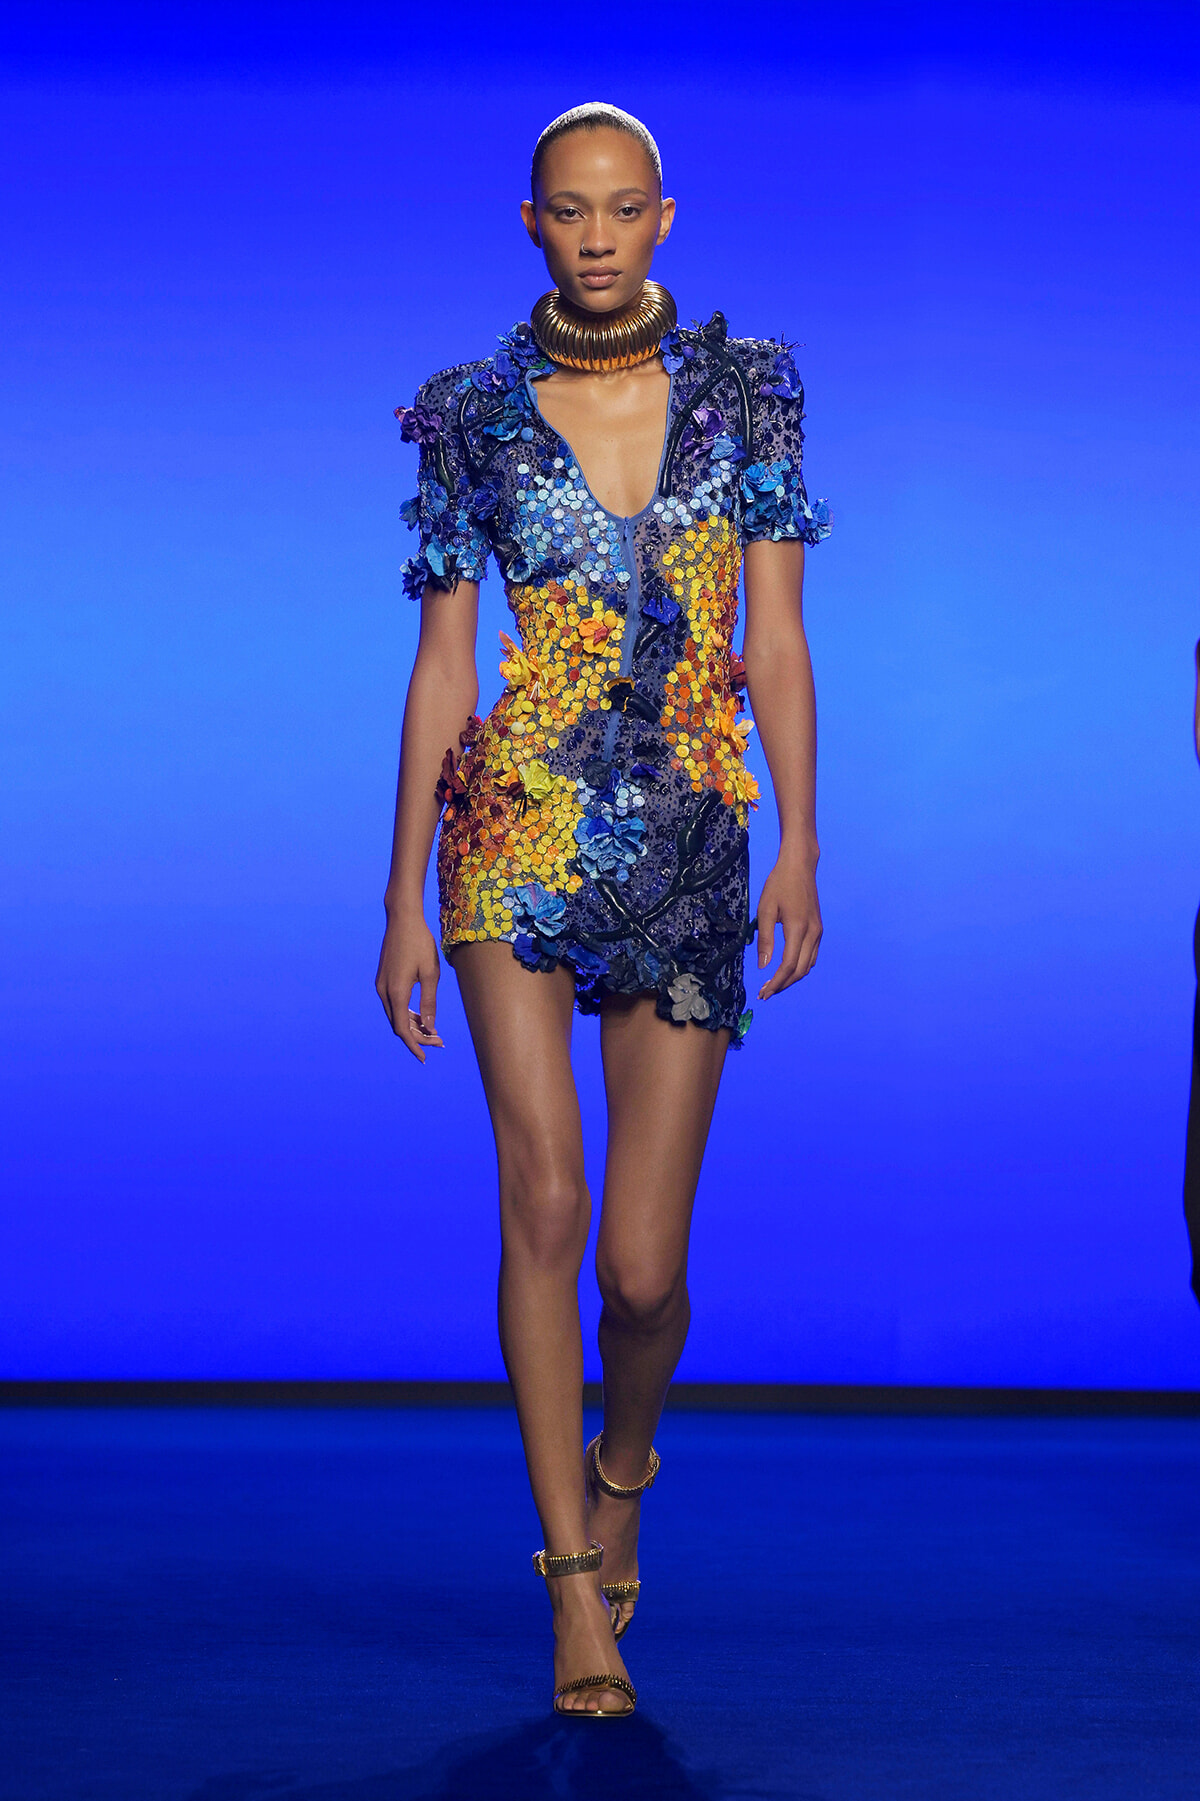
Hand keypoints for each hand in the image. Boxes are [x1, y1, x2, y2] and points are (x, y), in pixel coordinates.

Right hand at [375, 912, 444, 1061]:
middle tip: (439, 1042)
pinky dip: (406, 1014)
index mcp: (396, 992)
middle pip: (398, 1025)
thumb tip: (430, 1028)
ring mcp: (381, 985)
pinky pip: (394, 1005)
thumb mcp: (431, 974)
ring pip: (395, 1016)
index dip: (414, 1045)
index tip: (425, 1058)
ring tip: (433, 1032)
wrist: (402, 919)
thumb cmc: (420, 943)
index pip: (402, 1030)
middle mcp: (384, 992)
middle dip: (418, 1037)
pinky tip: (421, 1017)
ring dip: (412, 1026)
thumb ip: (429, 1002)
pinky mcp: (383, 980)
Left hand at [755, 850, 821, 999]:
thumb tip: (763, 965)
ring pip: (808, 965)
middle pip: (800, 970)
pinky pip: (811, 956)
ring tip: (774, 984)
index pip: (788, 965)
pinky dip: (800, 967)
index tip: (764, 993)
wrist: (800, 866)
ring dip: (792, 978)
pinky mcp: (818, 929)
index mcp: (798, 928)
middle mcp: (812, 933)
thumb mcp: (765, 910)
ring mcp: (818, 932)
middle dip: (783, 985)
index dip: (776, 983)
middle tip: (765, 993)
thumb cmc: (779, 884)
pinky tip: (786, 969)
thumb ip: (765, 939)